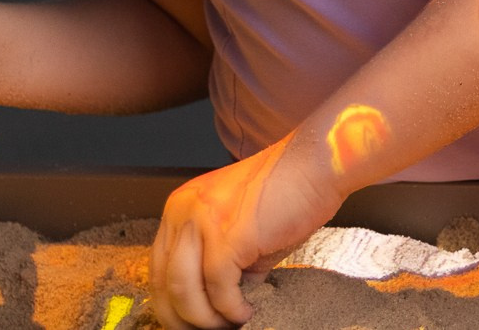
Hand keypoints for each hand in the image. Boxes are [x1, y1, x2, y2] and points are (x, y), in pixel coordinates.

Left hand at [150, 135, 341, 326]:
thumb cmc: (289, 189)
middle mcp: (183, 212)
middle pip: (164, 283)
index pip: (159, 266)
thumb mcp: (243, 225)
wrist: (318, 163)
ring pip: (184, 291)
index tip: (187, 321)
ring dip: (204, 319)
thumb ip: (226, 258)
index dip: (171, 301)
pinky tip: (245, 313)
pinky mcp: (229, 238)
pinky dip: (230, 309)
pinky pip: (219, 288)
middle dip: (181, 317)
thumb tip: (224, 299)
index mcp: (182, 207)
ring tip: (228, 325)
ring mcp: (203, 223)